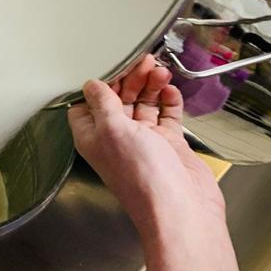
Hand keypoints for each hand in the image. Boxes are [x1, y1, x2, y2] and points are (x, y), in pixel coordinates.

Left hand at [68, 54, 224, 230]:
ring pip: (144, 103)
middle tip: (142, 60)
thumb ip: (102, 103)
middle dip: (130, 77)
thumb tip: (91, 85)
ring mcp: (144, 141)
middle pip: (119, 98)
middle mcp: (117, 138)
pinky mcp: (168, 144)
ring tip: (159, 69)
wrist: (182, 210)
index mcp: (94, 137)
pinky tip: (170, 89)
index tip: (110, 63)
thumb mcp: (113, 129)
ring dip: (150, 84)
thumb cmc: (143, 179)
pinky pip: (166, 115)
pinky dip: (168, 100)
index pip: (88, 102)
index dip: (99, 83)